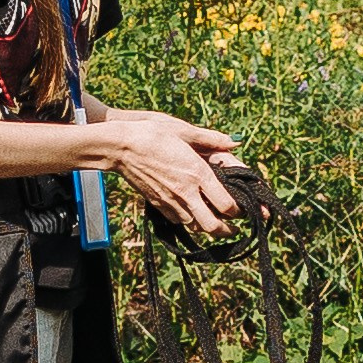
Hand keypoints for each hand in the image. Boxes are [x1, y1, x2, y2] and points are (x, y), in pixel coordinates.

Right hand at [94, 108, 240, 235]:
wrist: (120, 147)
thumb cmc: (153, 134)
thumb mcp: (183, 131)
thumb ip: (211, 139)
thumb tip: (235, 142)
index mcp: (197, 174)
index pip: (225, 204)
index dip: (238, 212)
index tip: (241, 210)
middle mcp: (186, 192)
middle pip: (212, 226)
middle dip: (226, 231)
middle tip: (234, 228)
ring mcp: (170, 201)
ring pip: (195, 226)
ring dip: (207, 226)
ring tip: (215, 221)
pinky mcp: (157, 204)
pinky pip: (178, 221)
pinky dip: (189, 221)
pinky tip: (192, 213)